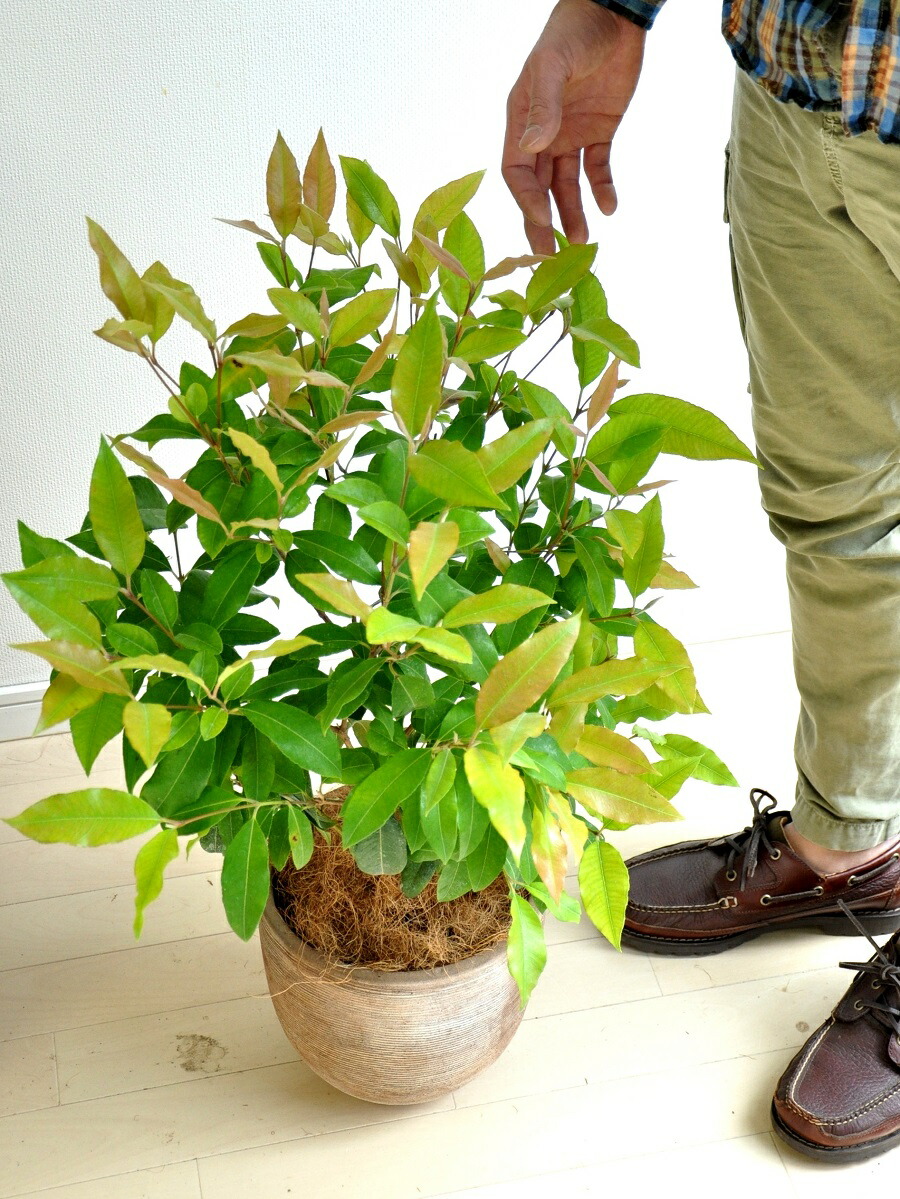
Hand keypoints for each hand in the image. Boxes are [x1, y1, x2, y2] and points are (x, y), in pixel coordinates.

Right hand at [502, 0, 646, 252]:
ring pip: (567, 185)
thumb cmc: (575, 31)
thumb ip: (543, 105)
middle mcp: (542, 132)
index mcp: (522, 119)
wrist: (615, 11)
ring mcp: (570, 134)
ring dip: (573, 212)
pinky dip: (602, 189)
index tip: (542, 220)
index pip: (517, 172)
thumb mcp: (555, 65)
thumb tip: (532, 147)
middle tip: (548, 255)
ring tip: (582, 241)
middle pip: (538, 188)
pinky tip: (610, 208)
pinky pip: (597, 168)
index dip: (527, 199)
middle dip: (542, 221)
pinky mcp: (599, 132)